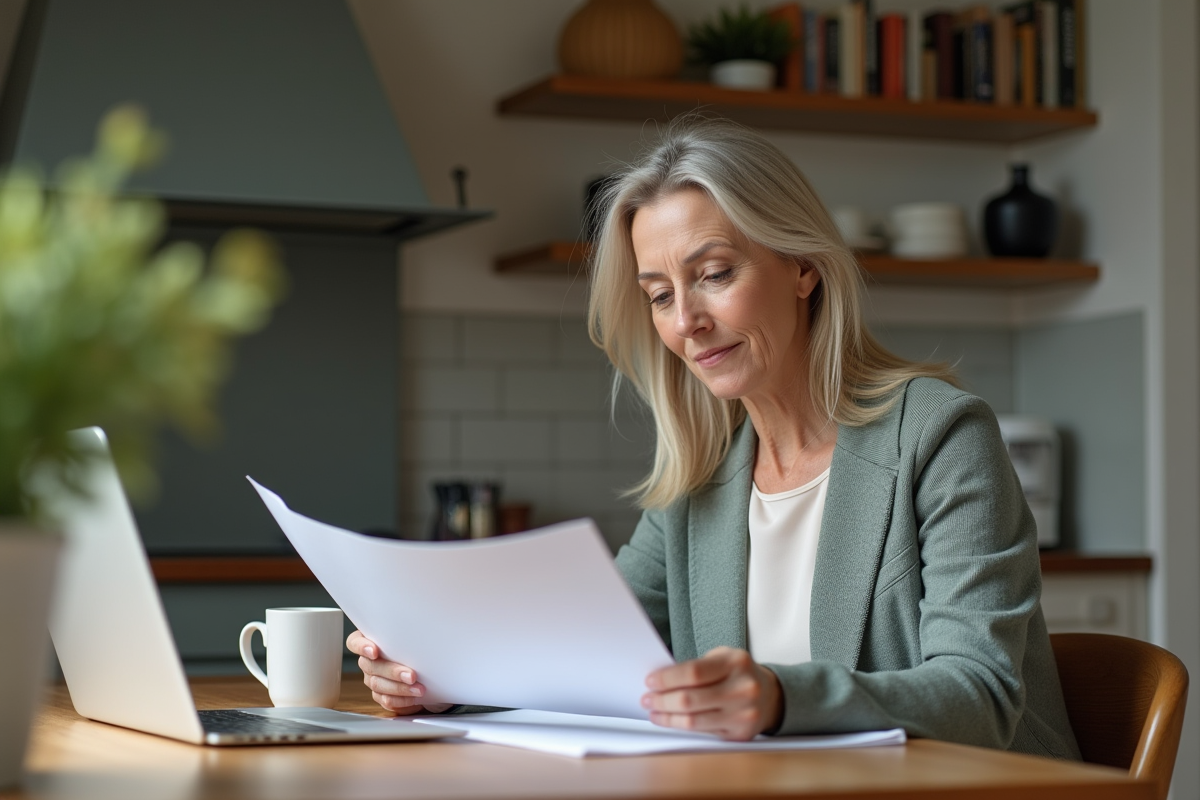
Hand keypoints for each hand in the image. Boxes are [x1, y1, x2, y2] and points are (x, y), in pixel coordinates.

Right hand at [346, 630, 451, 714]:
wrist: (427, 665)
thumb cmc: (417, 642)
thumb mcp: (414, 631)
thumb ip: (412, 625)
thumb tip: (429, 614)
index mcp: (370, 640)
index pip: (355, 642)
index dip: (361, 646)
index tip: (374, 651)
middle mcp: (368, 660)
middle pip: (370, 666)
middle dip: (392, 671)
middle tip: (412, 675)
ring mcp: (372, 678)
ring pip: (378, 685)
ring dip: (400, 688)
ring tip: (419, 689)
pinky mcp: (381, 695)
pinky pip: (386, 700)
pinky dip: (401, 700)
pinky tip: (414, 698)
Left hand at [641, 646, 782, 740]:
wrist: (770, 695)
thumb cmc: (737, 673)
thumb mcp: (722, 658)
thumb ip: (696, 667)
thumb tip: (660, 680)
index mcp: (736, 663)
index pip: (693, 672)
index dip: (667, 678)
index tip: (650, 681)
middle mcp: (743, 689)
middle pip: (690, 699)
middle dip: (661, 700)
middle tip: (647, 698)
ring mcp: (743, 714)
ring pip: (693, 721)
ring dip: (667, 717)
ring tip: (653, 711)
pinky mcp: (740, 734)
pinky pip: (702, 733)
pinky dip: (681, 727)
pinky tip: (670, 720)